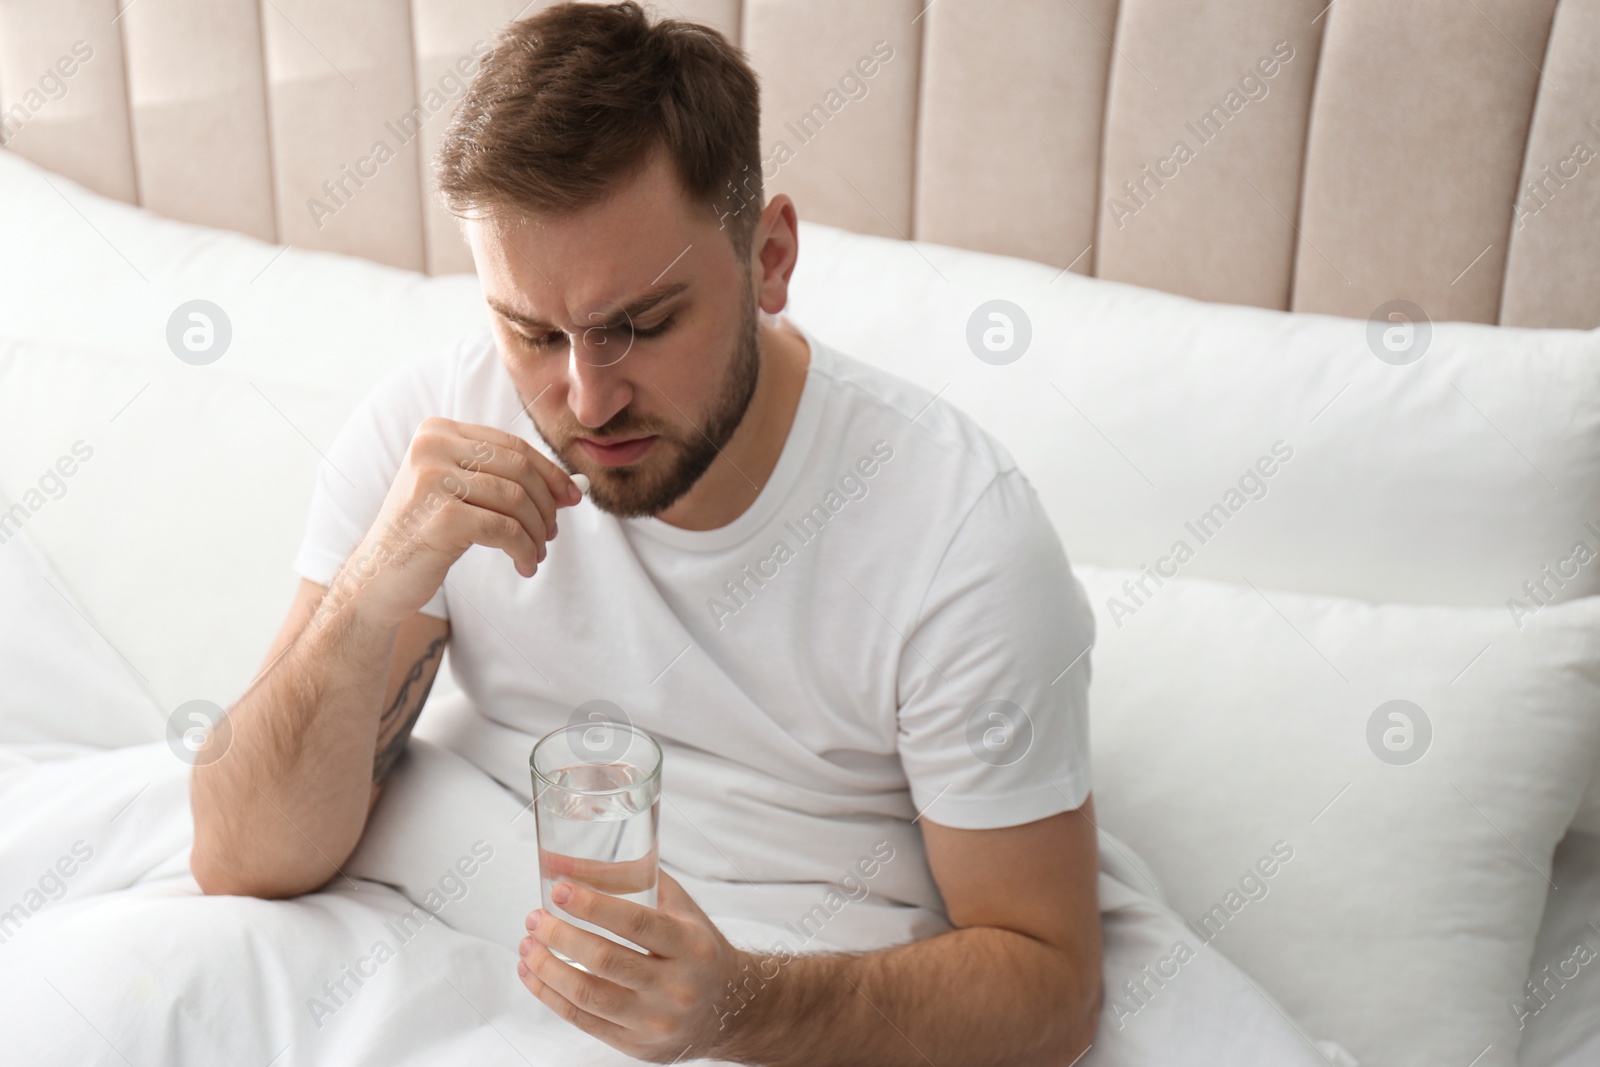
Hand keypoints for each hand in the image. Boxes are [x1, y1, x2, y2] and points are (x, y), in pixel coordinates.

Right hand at [340, 417, 581, 626]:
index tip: (571, 498)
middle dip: (546, 505)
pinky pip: (505, 530)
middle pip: (518, 469)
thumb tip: (571, 487)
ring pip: (516, 500)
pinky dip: (524, 550)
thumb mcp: (462, 495)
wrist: (377, 575)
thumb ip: (507, 481)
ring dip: (536, 532)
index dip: (549, 472)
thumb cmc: (425, 533)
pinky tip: (524, 565)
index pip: (512, 445)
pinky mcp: (440, 517)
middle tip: (550, 532)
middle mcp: (431, 447)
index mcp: (438, 431)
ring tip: (535, 553)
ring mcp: (432, 480)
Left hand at [517, 870, 751, 1061]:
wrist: (728, 1006)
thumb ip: (627, 878)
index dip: (591, 905)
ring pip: (587, 995)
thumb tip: (563, 862)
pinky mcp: (636, 1045)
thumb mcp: (675, 905)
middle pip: (604, 960)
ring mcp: (655, 1020)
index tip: (558, 890)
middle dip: (559, 936)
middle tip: (535, 918)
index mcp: (690, 944)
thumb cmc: (695, 946)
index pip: (635, 923)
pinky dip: (550, 996)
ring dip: (547, 968)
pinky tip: (533, 974)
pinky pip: (583, 1020)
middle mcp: (676, 986)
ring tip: (527, 946)